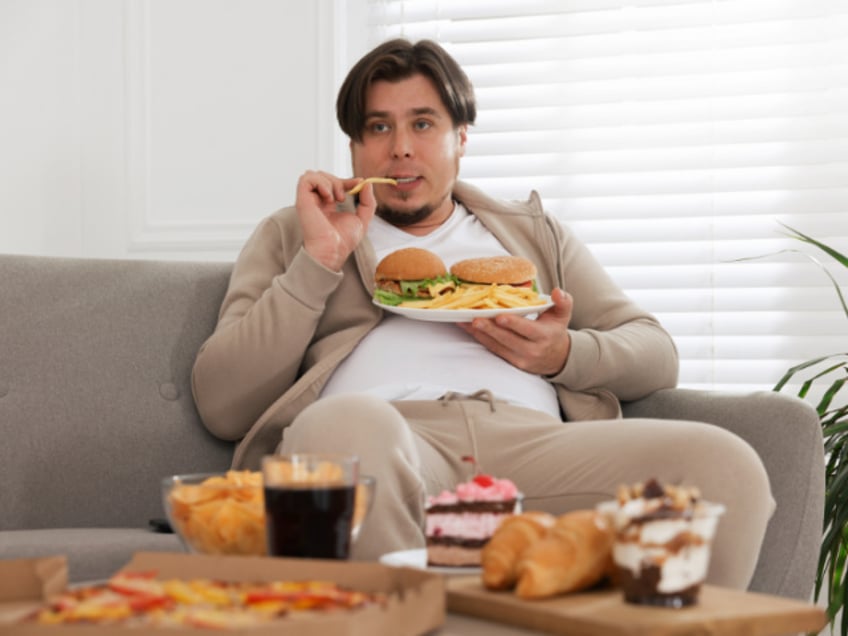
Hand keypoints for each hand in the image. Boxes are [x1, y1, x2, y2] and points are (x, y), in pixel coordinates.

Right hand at [295, 171, 376, 270]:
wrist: (333, 250)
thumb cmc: (343, 240)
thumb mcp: (362, 219)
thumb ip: (368, 202)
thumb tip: (367, 183)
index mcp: (327, 205)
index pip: (335, 183)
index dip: (347, 180)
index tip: (359, 183)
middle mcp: (316, 201)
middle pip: (323, 175)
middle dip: (338, 180)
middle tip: (343, 198)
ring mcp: (308, 200)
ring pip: (313, 174)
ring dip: (329, 181)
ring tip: (335, 199)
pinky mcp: (302, 200)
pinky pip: (306, 178)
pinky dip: (320, 182)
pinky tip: (328, 197)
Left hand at [457, 288, 572, 375]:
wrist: (557, 357)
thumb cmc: (555, 330)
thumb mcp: (562, 315)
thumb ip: (563, 302)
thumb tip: (557, 292)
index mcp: (544, 336)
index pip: (527, 330)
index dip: (513, 324)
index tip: (500, 317)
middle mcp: (532, 350)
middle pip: (508, 339)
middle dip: (490, 329)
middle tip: (475, 319)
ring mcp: (520, 358)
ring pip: (497, 346)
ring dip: (480, 334)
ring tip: (465, 322)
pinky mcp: (511, 362)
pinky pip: (494, 350)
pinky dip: (481, 339)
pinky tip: (469, 329)